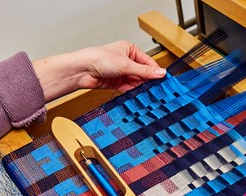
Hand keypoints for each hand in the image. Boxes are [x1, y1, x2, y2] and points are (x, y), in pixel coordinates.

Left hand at [32, 41, 165, 101]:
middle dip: (149, 81)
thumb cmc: (99, 59)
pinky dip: (134, 92)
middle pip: (143, 72)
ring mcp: (121, 72)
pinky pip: (129, 88)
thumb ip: (144, 71)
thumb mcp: (126, 64)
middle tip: (158, 89)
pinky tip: (140, 96)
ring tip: (150, 94)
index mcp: (129, 50)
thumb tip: (161, 73)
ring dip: (142, 88)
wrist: (82, 70)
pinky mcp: (117, 83)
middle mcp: (126, 60)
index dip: (155, 71)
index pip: (148, 61)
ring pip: (137, 81)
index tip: (163, 80)